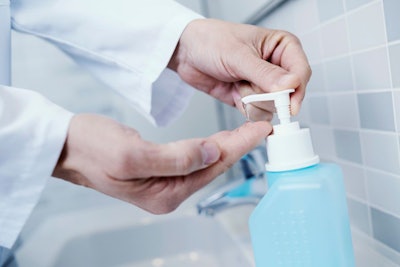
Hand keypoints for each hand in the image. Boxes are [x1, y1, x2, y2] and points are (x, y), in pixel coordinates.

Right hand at [52, 114, 270, 213]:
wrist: (68, 146)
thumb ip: (177, 157)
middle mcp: (168, 193)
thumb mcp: (132, 153)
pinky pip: (192, 159)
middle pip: (213, 167)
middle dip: (238, 146)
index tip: (261, 130)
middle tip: (261, 126)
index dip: (239, 146)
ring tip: (247, 130)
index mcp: (165, 193)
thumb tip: (214, 152)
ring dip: (227, 146)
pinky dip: (209, 146)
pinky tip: (219, 139)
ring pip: (205, 163)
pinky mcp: (160, 172)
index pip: (213, 166)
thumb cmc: (92, 148)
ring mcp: (164, 184)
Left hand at [168, 19, 310, 119]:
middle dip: (268, 96)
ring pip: (271, 105)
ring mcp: (262, 83)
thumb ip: (265, 73)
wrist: (186, 52)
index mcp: (281, 47)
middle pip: (288, 93)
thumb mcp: (238, 55)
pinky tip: (233, 92)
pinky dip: (245, 107)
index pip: (301, 72)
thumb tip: (290, 86)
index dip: (296, 90)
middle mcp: (275, 66)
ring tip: (237, 83)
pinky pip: (256, 111)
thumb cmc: (211, 41)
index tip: (287, 104)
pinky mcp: (249, 97)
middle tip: (250, 88)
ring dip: (253, 99)